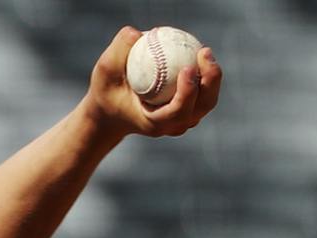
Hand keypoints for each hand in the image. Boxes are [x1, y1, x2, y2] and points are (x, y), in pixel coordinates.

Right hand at [83, 26, 221, 140]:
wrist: (111, 111)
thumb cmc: (107, 91)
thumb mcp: (105, 71)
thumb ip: (119, 51)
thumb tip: (137, 33)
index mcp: (155, 123)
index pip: (178, 111)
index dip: (189, 91)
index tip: (188, 67)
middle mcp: (173, 125)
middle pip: (202, 106)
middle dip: (211, 80)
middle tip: (204, 52)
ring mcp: (183, 119)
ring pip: (207, 100)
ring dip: (211, 76)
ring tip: (203, 51)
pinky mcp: (188, 109)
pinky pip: (203, 92)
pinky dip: (204, 74)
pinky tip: (198, 54)